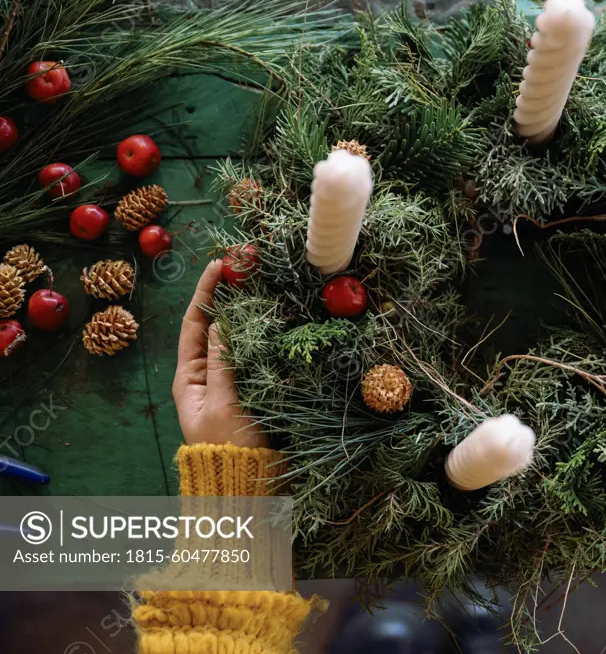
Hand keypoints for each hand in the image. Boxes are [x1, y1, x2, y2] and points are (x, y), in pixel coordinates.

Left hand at [172, 260, 266, 448]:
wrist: (243, 484)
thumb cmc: (230, 447)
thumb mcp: (223, 402)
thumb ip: (223, 362)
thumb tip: (220, 322)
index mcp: (189, 377)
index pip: (195, 324)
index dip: (206, 292)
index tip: (220, 266)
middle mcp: (204, 376)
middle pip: (213, 326)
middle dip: (227, 296)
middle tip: (244, 268)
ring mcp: (226, 383)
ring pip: (234, 339)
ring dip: (246, 313)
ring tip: (259, 287)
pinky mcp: (248, 390)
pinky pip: (251, 356)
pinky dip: (260, 336)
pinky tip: (273, 322)